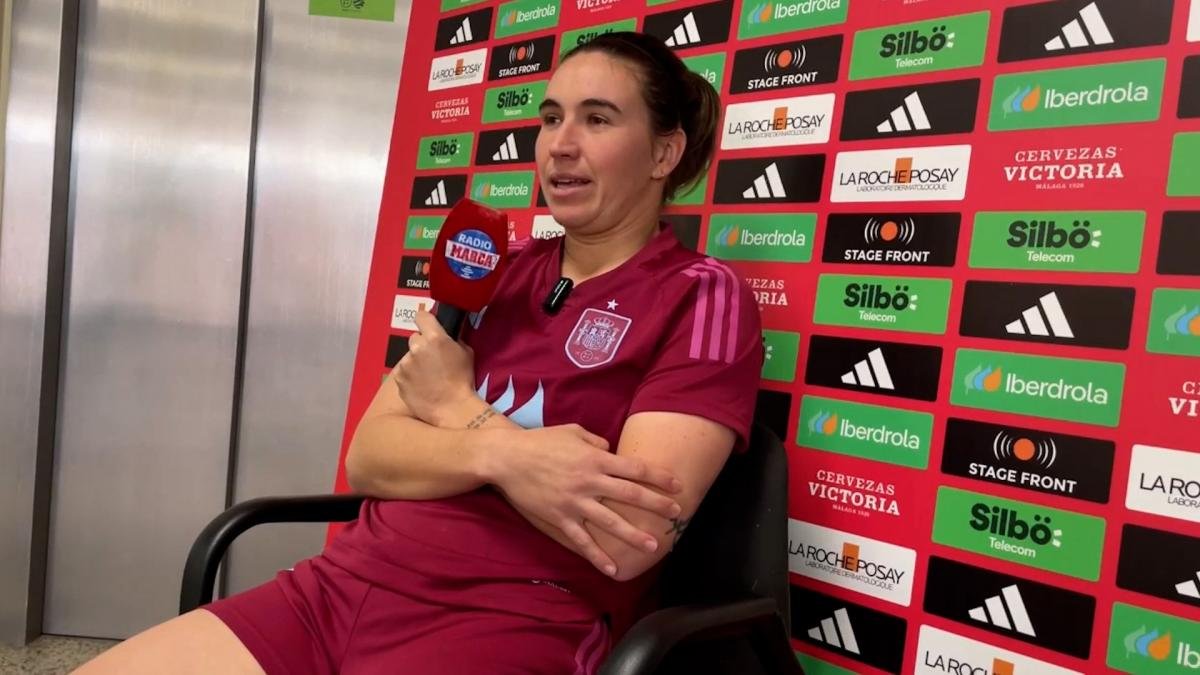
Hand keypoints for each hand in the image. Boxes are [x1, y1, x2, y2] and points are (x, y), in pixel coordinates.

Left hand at [393, 309, 475, 424]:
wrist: (453, 408)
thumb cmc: (463, 380)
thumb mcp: (466, 353)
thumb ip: (452, 340)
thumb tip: (445, 337)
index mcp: (435, 338)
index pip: (422, 316)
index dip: (425, 321)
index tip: (428, 328)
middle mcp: (416, 348)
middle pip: (415, 338)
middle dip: (422, 346)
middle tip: (432, 360)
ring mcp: (405, 364)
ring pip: (408, 357)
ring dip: (415, 363)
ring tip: (427, 377)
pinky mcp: (398, 379)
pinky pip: (403, 372)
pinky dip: (410, 377)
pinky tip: (421, 386)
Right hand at [487, 424, 683, 576]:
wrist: (507, 458)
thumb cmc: (541, 441)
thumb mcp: (572, 432)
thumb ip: (596, 442)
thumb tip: (611, 451)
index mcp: (595, 458)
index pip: (635, 468)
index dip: (659, 477)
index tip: (677, 485)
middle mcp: (590, 481)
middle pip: (631, 495)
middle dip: (657, 504)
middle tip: (677, 514)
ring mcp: (575, 502)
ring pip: (611, 522)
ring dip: (634, 535)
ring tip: (653, 546)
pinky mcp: (559, 518)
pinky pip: (582, 541)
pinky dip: (598, 556)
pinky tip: (612, 568)